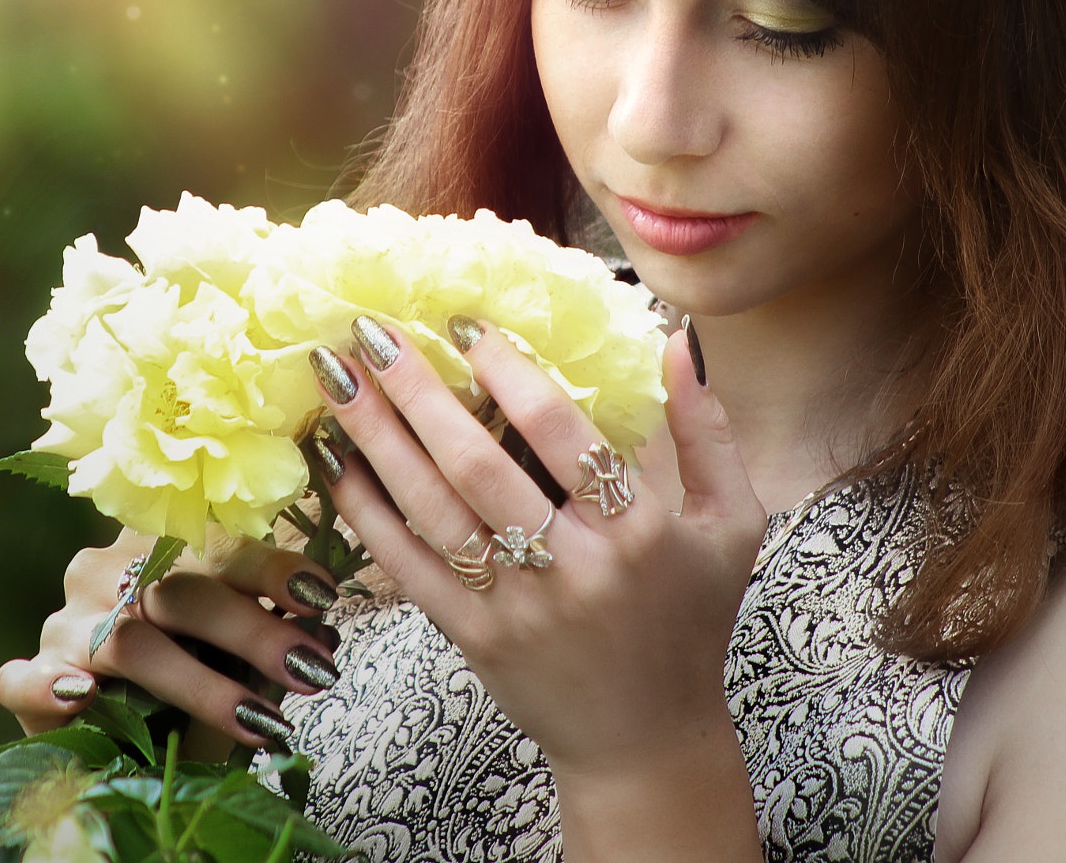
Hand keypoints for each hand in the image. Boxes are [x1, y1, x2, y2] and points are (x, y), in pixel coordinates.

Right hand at [0, 529, 342, 751]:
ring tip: (258, 719)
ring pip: (127, 641)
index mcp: (161, 544)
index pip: (218, 542)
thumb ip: (264, 640)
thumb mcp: (234, 653)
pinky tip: (81, 697)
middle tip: (311, 671)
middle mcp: (107, 571)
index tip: (321, 596)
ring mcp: (65, 622)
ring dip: (199, 683)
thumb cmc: (188, 674)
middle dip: (253, 632)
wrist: (113, 730)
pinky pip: (24, 678)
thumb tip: (321, 637)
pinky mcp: (29, 677)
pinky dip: (51, 687)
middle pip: (181, 591)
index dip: (270, 567)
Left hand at [315, 315, 767, 778]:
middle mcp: (571, 568)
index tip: (460, 321)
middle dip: (418, 393)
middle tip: (372, 329)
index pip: (560, 433)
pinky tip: (336, 462)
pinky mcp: (473, 639)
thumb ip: (707, 432)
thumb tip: (671, 339)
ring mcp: (515, 608)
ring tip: (338, 378)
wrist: (645, 744)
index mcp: (637, 531)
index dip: (507, 371)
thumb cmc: (689, 622)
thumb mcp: (730, 526)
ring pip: (434, 511)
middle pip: (479, 466)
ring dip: (378, 440)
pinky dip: (368, 513)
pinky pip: (410, 567)